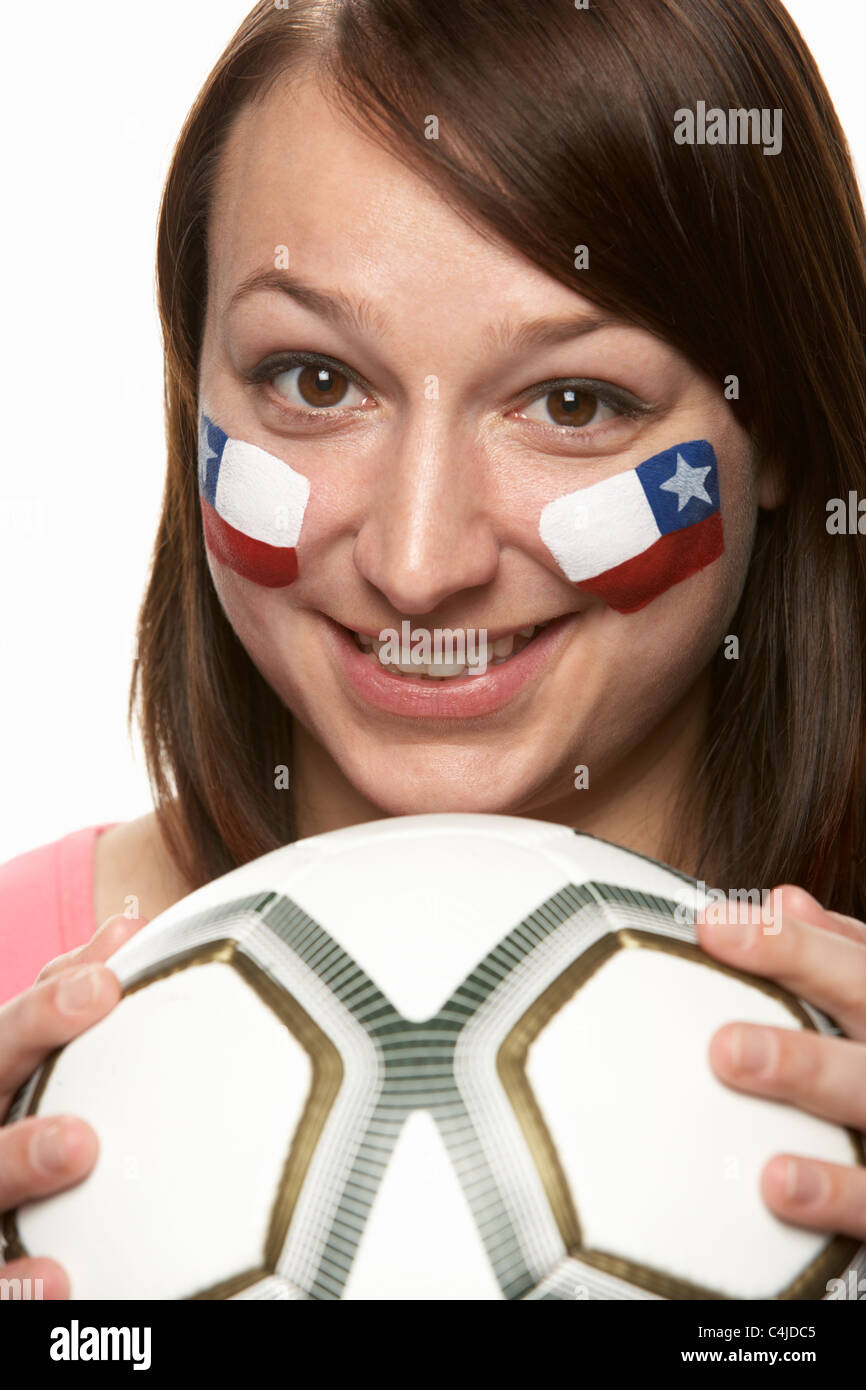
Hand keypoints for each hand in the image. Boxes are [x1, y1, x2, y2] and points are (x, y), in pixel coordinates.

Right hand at [0, 912, 146, 1297]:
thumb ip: (67, 991)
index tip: (106, 983)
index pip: (7, 1033)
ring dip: (18, 1159)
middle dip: (30, 1063)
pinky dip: (18, 1282)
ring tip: (78, 1145)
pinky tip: (62, 1278)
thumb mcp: (26, 1052)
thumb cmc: (12, 1107)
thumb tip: (129, 927)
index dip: (48, 1006)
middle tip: (97, 1060)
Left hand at [698, 884, 865, 1244]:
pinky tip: (778, 1182)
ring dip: (804, 1072)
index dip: (788, 940)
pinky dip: (833, 1192)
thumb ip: (837, 954)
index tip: (712, 923)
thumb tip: (784, 900)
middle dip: (799, 994)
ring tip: (732, 1058)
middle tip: (722, 1019)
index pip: (852, 962)